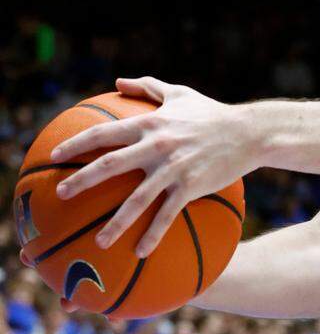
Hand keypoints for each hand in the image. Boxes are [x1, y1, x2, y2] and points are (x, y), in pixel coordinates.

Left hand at [52, 77, 256, 256]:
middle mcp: (157, 146)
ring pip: (136, 199)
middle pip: (109, 165)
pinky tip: (141, 252)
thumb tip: (118, 81)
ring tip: (98, 242)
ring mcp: (174, 168)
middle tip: (60, 195)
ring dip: (115, 222)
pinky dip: (153, 234)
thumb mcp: (180, 94)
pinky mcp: (191, 186)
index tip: (55, 156)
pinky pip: (168, 215)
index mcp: (150, 123)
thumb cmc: (213, 113)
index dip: (76, 144)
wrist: (250, 132)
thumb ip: (148, 86)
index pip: (104, 134)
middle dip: (81, 181)